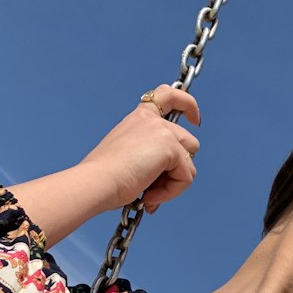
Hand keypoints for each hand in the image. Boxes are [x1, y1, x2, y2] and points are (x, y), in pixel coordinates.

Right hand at [78, 83, 201, 214]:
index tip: (195, 120)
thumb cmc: (104, 178)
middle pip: (189, 142)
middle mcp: (151, 120)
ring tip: (150, 195)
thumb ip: (150, 160)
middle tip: (153, 189)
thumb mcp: (128, 160)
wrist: (96, 181)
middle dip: (178, 170)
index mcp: (139, 119)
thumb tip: (165, 181)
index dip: (188, 105)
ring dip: (174, 184)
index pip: (168, 95)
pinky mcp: (170, 148)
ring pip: (190, 162)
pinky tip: (150, 197)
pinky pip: (186, 177)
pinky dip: (172, 192)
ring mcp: (162, 131)